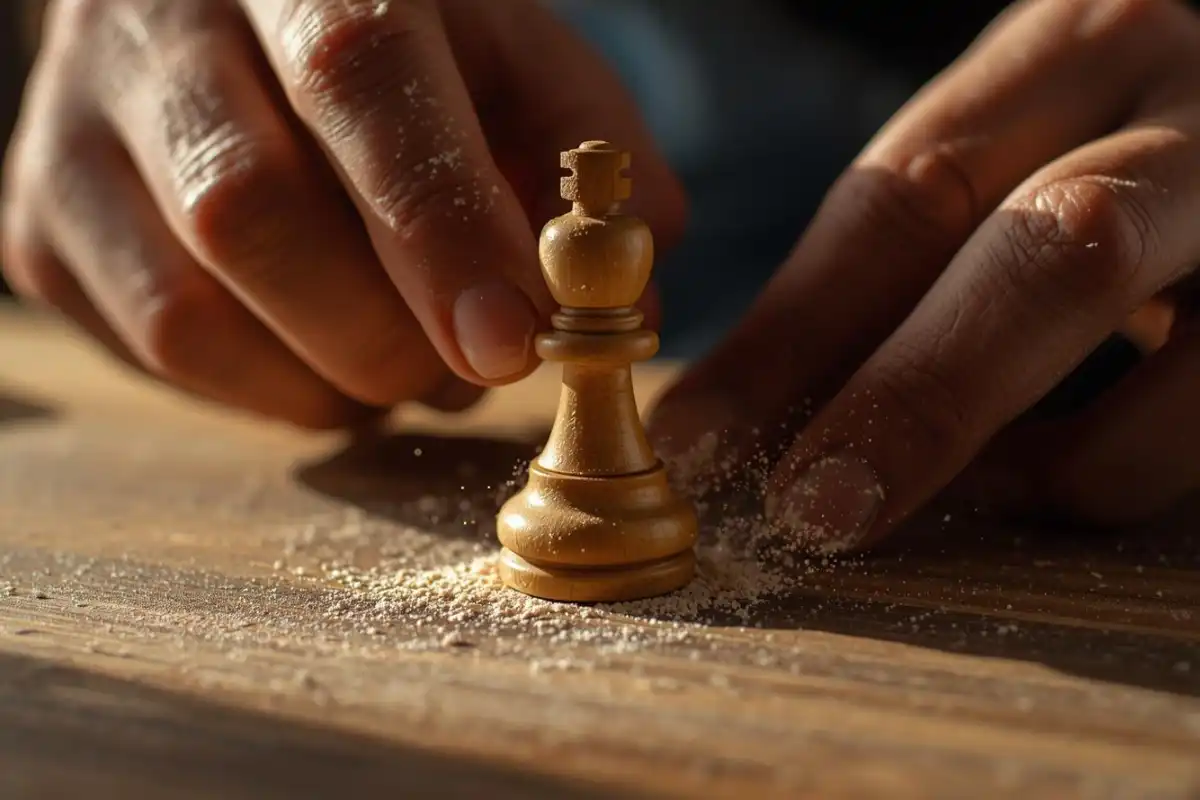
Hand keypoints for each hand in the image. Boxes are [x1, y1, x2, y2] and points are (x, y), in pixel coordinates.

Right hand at [2, 0, 683, 427]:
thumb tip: (624, 309)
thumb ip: (586, 159)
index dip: (438, 226)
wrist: (227, 13)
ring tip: (404, 358)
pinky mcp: (42, 226)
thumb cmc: (401, 42)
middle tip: (472, 363)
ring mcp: (74, 132)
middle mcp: (160, 28)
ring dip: (332, 380)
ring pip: (191, 314)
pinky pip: (158, 355)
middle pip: (256, 216)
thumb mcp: (513, 56)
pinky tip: (321, 346)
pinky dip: (271, 388)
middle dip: (389, 337)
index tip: (509, 343)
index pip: (359, 78)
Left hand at [649, 0, 1199, 550]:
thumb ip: (900, 255)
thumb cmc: (1099, 146)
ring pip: (1166, 382)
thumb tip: (742, 408)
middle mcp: (1194, 113)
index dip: (794, 331)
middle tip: (809, 511)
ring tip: (950, 483)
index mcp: (1077, 47)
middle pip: (1051, 255)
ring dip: (1022, 465)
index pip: (909, 194)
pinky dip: (1094, 478)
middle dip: (916, 401)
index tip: (701, 435)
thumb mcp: (1003, 154)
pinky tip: (1041, 466)